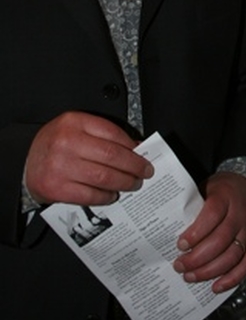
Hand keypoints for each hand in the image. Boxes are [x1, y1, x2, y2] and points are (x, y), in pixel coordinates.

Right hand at [24, 111, 152, 205]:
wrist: (25, 162)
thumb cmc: (55, 143)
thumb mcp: (76, 128)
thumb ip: (102, 134)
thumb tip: (134, 148)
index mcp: (74, 122)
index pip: (112, 133)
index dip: (131, 146)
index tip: (143, 154)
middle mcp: (67, 143)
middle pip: (111, 156)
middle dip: (133, 166)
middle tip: (144, 172)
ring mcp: (61, 167)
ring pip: (103, 177)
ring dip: (123, 183)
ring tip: (133, 184)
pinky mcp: (56, 188)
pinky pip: (89, 195)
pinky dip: (105, 196)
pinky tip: (112, 195)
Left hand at [173, 172, 245, 292]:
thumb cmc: (222, 190)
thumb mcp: (206, 188)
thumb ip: (193, 206)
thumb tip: (168, 230)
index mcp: (225, 197)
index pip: (212, 215)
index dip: (196, 233)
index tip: (180, 245)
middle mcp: (239, 214)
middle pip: (221, 240)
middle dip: (198, 258)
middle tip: (179, 266)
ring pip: (233, 255)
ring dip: (210, 271)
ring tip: (191, 276)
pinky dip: (232, 279)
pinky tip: (216, 286)